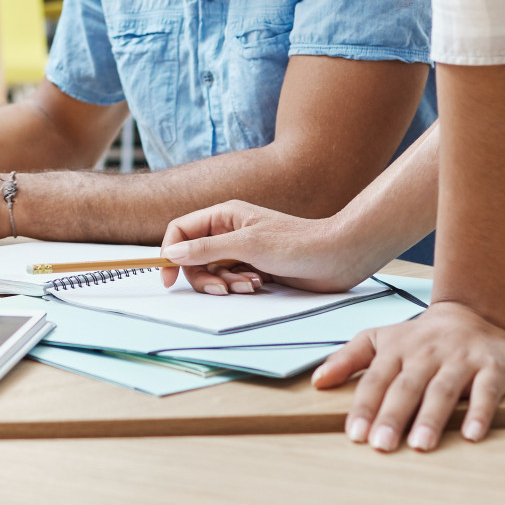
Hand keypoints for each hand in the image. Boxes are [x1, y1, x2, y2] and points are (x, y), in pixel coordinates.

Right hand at [159, 199, 384, 294]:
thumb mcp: (247, 245)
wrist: (336, 256)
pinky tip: (260, 286)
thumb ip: (206, 249)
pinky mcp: (254, 268)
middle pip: (194, 257)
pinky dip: (240, 287)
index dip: (170, 253)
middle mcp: (229, 231)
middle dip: (204, 276)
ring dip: (226, 283)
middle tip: (222, 289)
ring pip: (213, 272)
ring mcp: (241, 250)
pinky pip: (232, 281)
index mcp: (223, 215)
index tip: (168, 278)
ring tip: (251, 285)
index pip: (180, 230)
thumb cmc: (296, 243)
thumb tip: (171, 253)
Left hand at [311, 300, 504, 451]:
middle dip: (393, 416)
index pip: (376, 380)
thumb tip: (316, 381)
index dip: (365, 407)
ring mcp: (460, 360)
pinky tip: (471, 435)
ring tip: (420, 446)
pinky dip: (479, 413)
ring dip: (431, 418)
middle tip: (382, 446)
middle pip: (407, 387)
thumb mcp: (380, 340)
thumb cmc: (419, 337)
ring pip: (442, 390)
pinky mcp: (491, 368)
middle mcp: (426, 354)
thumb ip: (348, 359)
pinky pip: (486, 392)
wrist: (473, 312)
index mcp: (397, 350)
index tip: (355, 434)